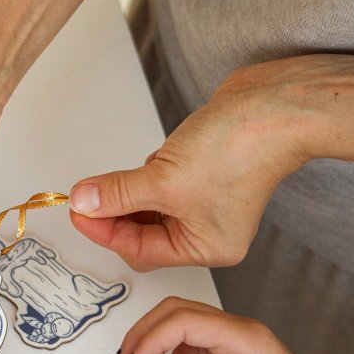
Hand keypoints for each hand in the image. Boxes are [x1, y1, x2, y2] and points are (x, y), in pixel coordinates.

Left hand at [68, 53, 353, 269]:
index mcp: (205, 247)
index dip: (103, 230)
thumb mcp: (163, 178)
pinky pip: (162, 185)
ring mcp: (207, 203)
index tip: (77, 210)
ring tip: (111, 180)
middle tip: (85, 197)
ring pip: (150, 208)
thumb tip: (84, 201)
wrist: (275, 103)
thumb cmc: (240, 148)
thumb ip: (118, 193)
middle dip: (114, 214)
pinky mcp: (203, 175)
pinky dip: (147, 176)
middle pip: (143, 234)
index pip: (139, 249)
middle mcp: (208, 231)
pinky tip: (147, 162)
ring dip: (129, 193)